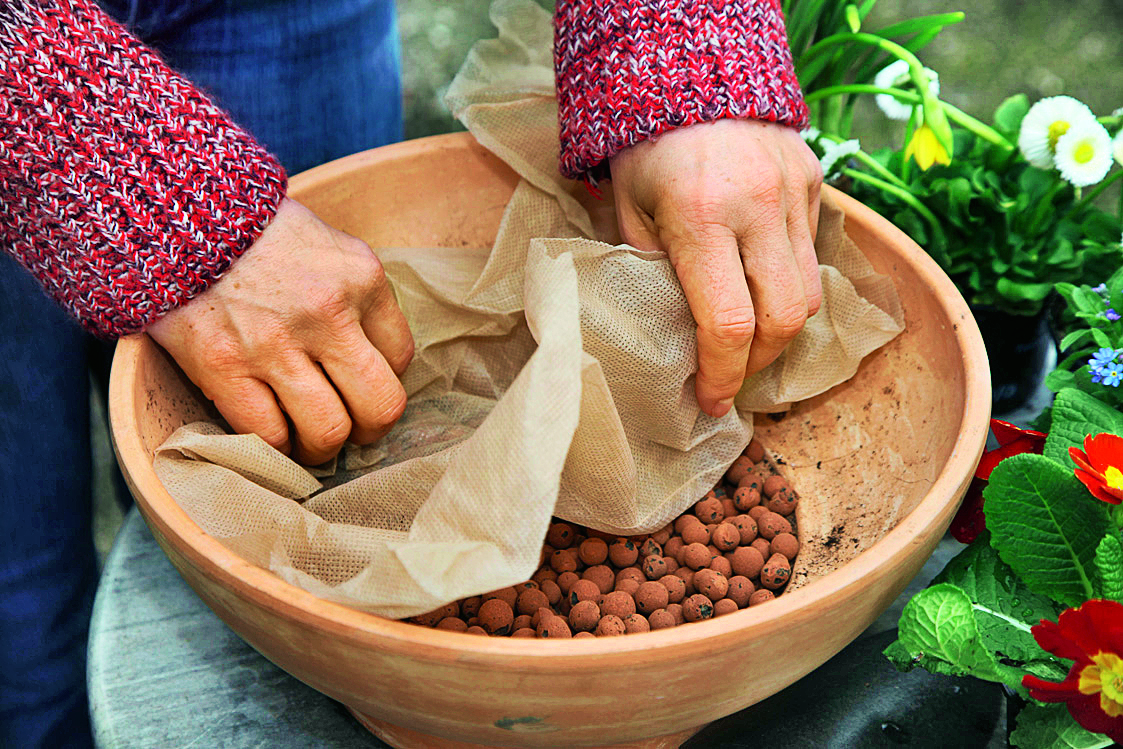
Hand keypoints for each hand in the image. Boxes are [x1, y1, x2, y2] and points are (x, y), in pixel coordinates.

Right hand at [148, 198, 413, 464]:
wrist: (174, 214)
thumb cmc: (255, 234)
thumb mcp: (326, 246)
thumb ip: (355, 296)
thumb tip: (374, 359)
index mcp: (361, 278)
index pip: (401, 357)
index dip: (383, 379)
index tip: (359, 383)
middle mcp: (327, 312)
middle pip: (381, 406)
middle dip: (369, 430)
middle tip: (350, 428)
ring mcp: (275, 343)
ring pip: (328, 431)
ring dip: (321, 448)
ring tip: (307, 439)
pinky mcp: (224, 366)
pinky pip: (268, 435)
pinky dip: (274, 446)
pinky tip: (270, 433)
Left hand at [610, 118, 822, 417]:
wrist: (694, 71)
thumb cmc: (647, 150)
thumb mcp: (628, 212)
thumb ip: (650, 271)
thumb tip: (671, 336)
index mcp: (701, 217)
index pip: (729, 322)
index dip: (723, 374)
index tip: (712, 401)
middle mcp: (758, 207)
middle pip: (784, 318)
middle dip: (759, 361)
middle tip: (731, 374)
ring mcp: (794, 192)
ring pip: (809, 292)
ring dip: (780, 329)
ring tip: (748, 339)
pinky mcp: (814, 181)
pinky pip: (812, 253)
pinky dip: (790, 283)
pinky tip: (761, 285)